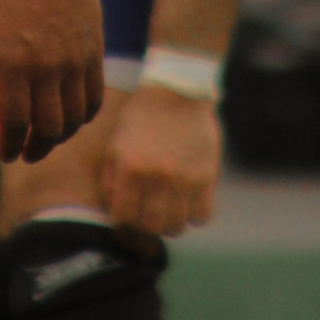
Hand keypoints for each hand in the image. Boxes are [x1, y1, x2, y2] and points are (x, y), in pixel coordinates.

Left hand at [0, 0, 103, 162]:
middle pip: (49, 129)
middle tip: (27, 153)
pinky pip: (93, 101)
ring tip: (46, 138)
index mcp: (14, 62)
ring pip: (74, 120)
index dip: (11, 146)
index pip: (16, 122)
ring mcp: (75, 63)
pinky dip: (82, 118)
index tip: (7, 155)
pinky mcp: (94, 55)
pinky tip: (69, 118)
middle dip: (36, 149)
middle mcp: (48, 67)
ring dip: (59, 137)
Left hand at [101, 83, 220, 236]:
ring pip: (177, 227)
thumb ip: (112, 180)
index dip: (123, 226)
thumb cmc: (141, 119)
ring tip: (168, 208)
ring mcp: (183, 178)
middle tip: (148, 216)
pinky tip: (188, 201)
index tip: (126, 224)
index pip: (123, 218)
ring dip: (170, 223)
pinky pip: (202, 216)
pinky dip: (194, 215)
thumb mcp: (116, 144)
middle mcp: (156, 176)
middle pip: (151, 228)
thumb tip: (115, 215)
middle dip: (146, 227)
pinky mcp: (207, 177)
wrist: (177, 91)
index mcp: (129, 167)